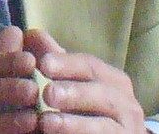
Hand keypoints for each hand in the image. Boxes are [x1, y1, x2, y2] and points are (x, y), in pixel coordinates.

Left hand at [24, 30, 147, 132]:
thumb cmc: (87, 108)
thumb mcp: (71, 82)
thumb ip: (53, 60)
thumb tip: (30, 33)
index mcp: (113, 79)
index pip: (90, 65)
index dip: (66, 64)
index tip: (43, 63)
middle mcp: (126, 103)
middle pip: (101, 94)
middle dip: (73, 93)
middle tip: (47, 93)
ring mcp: (127, 130)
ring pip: (104, 126)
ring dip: (74, 123)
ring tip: (45, 122)